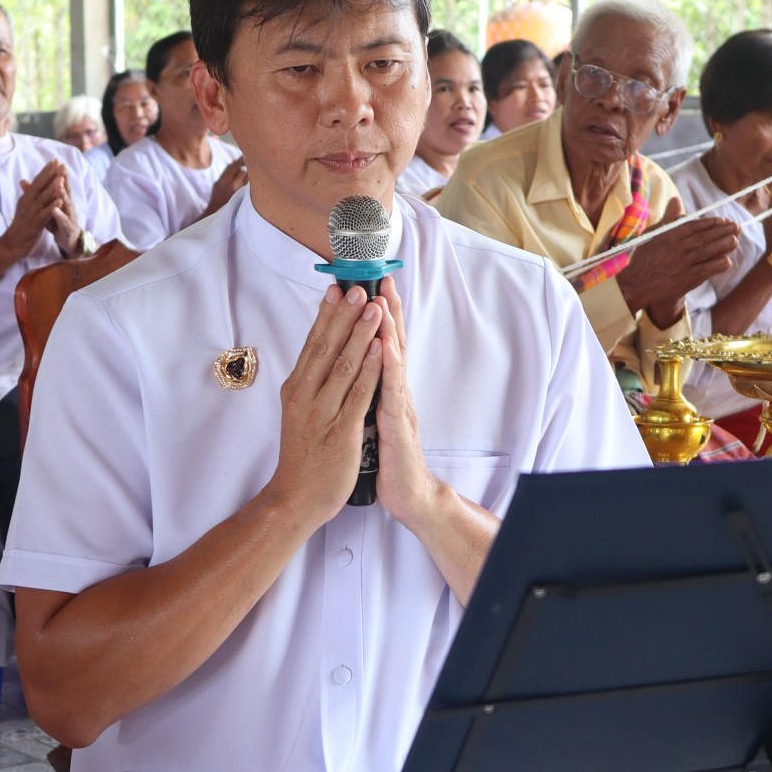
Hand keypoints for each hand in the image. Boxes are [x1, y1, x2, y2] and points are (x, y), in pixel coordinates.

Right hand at [5, 163, 77, 258]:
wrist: (12, 244)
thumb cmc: (21, 226)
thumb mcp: (24, 207)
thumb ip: (27, 195)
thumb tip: (25, 181)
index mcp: (26, 199)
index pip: (36, 182)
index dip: (45, 171)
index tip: (54, 160)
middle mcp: (27, 204)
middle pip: (38, 186)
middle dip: (49, 174)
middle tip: (58, 163)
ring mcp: (30, 214)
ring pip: (42, 199)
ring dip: (51, 188)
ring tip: (60, 179)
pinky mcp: (34, 225)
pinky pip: (44, 215)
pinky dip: (52, 207)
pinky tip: (60, 201)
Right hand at [204, 155, 247, 216]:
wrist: (218, 212)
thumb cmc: (217, 195)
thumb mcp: (218, 182)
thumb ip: (227, 172)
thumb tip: (237, 161)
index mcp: (224, 180)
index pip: (235, 165)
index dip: (241, 159)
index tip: (245, 155)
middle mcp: (233, 185)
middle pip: (244, 170)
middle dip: (246, 166)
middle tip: (249, 162)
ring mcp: (240, 191)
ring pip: (250, 178)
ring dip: (250, 174)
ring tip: (250, 172)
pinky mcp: (246, 197)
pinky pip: (251, 185)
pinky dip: (251, 182)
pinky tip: (252, 181)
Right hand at [266, 283, 383, 530]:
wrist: (296, 498)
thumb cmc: (301, 456)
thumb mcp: (298, 412)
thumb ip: (309, 383)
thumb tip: (318, 353)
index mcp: (296, 389)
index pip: (313, 344)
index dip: (327, 315)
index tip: (338, 288)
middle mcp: (305, 396)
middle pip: (326, 347)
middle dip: (344, 315)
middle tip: (358, 287)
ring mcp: (322, 412)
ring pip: (343, 365)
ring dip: (360, 333)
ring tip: (374, 308)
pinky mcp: (341, 431)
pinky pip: (358, 394)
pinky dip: (369, 369)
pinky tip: (378, 349)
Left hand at [372, 278, 498, 600]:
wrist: (408, 495)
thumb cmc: (389, 457)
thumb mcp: (375, 415)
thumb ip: (373, 389)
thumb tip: (363, 365)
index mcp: (387, 388)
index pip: (382, 344)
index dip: (377, 315)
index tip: (369, 283)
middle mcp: (396, 391)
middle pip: (393, 343)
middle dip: (387, 309)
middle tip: (381, 277)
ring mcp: (400, 406)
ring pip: (395, 361)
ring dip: (390, 329)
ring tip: (382, 301)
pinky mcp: (399, 425)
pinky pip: (393, 392)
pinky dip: (390, 368)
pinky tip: (386, 348)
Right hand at [618, 210, 741, 326]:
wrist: (637, 284)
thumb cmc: (645, 257)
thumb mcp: (653, 234)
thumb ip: (669, 218)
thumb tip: (676, 199)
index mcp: (669, 235)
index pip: (694, 226)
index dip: (711, 222)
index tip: (723, 220)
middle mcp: (676, 248)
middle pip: (704, 237)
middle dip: (723, 231)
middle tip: (737, 227)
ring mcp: (682, 264)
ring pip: (707, 252)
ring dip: (723, 245)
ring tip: (735, 240)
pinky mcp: (685, 279)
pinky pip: (705, 270)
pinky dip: (716, 265)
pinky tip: (727, 261)